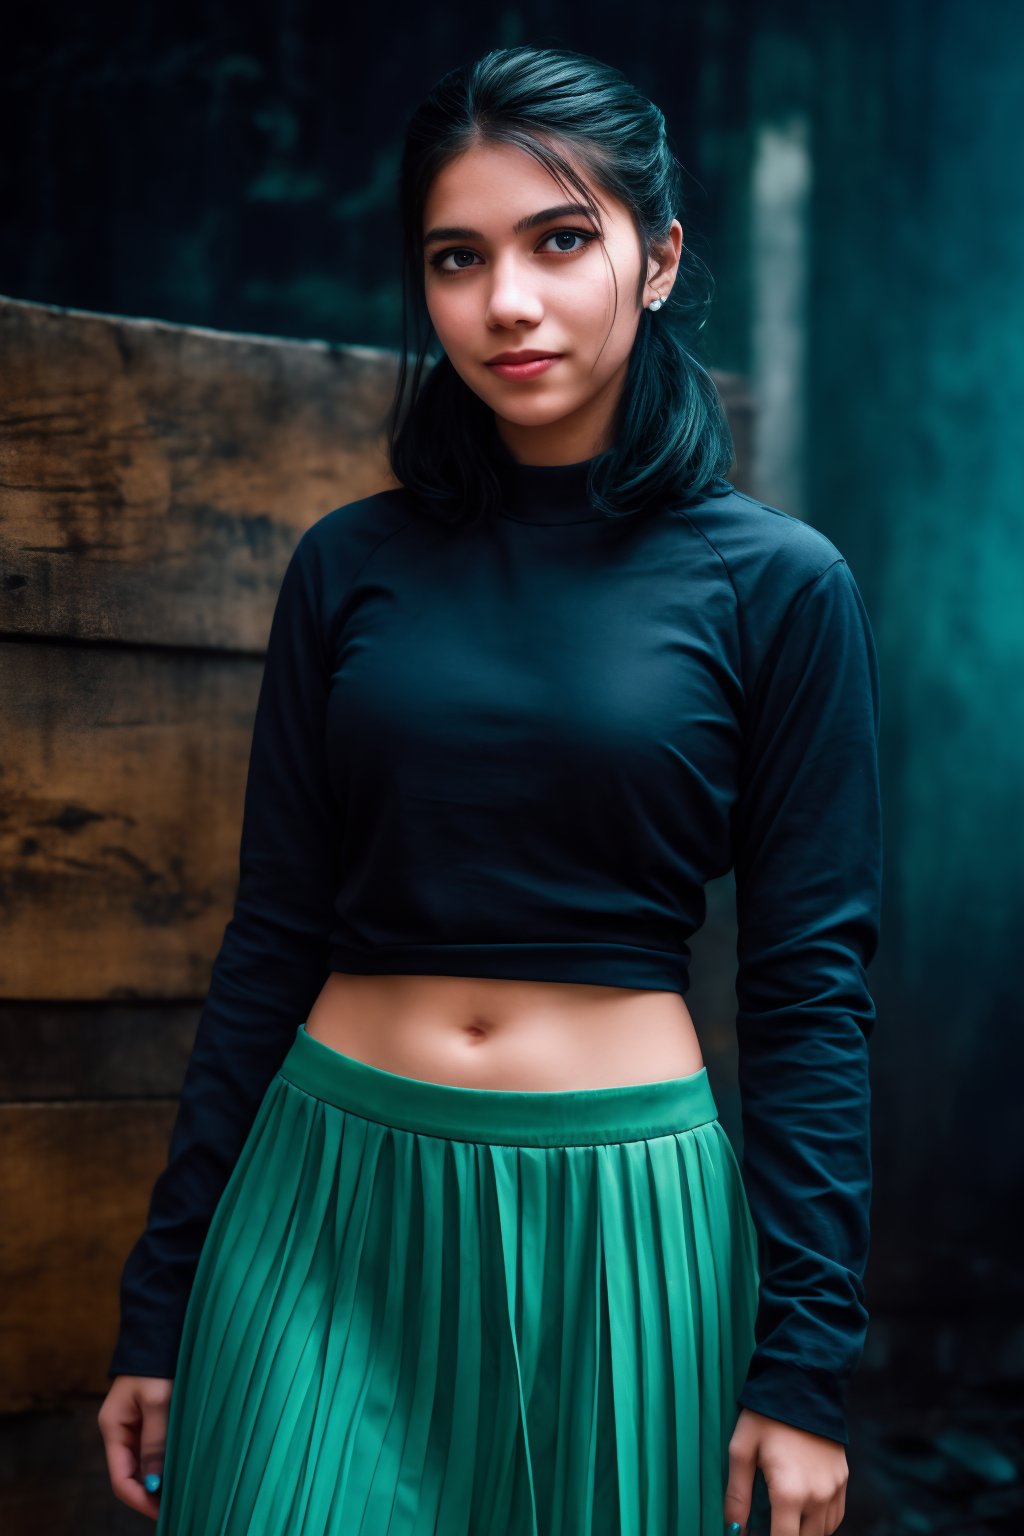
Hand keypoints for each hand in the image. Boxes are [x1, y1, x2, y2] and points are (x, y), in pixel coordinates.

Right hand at [97, 1374, 173, 1521]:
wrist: (162, 1331)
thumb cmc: (157, 1362)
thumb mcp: (157, 1401)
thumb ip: (155, 1441)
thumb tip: (155, 1484)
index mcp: (114, 1427)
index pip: (121, 1478)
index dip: (139, 1498)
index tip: (162, 1512)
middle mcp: (121, 1430)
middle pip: (132, 1474)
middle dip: (152, 1492)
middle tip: (178, 1506)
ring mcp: (135, 1424)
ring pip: (145, 1462)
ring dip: (161, 1478)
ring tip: (183, 1491)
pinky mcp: (150, 1417)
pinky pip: (155, 1447)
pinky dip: (166, 1461)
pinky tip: (182, 1469)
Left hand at [724, 1407, 847, 1534]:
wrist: (802, 1382)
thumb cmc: (766, 1416)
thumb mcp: (741, 1450)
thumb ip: (736, 1495)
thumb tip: (733, 1530)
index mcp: (789, 1493)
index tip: (753, 1535)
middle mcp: (817, 1497)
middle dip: (784, 1535)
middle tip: (765, 1524)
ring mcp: (834, 1489)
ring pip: (822, 1533)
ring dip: (803, 1532)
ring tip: (781, 1518)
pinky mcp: (843, 1480)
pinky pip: (834, 1517)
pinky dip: (820, 1524)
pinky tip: (802, 1513)